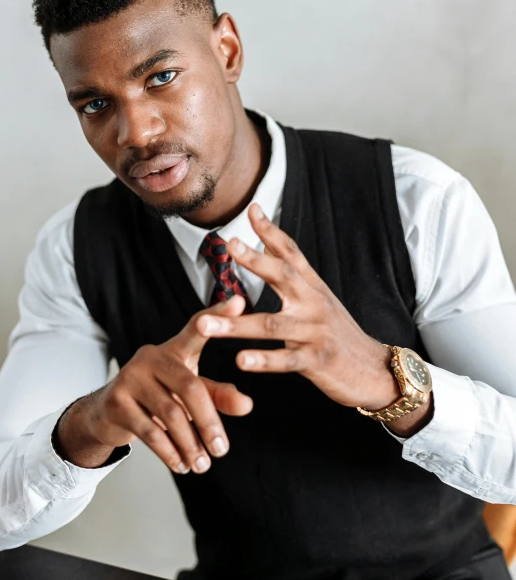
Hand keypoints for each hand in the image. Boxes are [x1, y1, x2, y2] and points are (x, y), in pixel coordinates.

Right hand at [57, 296, 252, 473]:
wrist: (106, 414)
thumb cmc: (157, 398)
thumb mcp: (188, 394)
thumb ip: (219, 396)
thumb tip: (247, 406)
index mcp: (173, 349)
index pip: (196, 328)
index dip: (217, 314)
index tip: (239, 301)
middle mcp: (151, 357)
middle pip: (190, 387)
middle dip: (209, 423)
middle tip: (222, 451)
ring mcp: (131, 377)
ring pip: (171, 415)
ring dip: (190, 445)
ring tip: (203, 465)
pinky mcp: (117, 402)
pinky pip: (150, 431)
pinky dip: (170, 452)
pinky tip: (181, 465)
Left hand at [197, 203, 399, 411]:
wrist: (373, 370)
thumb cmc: (339, 333)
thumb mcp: (319, 297)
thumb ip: (293, 272)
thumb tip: (266, 241)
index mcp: (313, 287)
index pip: (291, 253)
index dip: (271, 231)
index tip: (252, 209)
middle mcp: (314, 304)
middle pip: (284, 276)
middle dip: (256, 260)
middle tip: (230, 246)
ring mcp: (316, 332)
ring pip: (272, 325)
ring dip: (237, 325)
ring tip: (205, 324)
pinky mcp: (317, 361)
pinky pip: (286, 360)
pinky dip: (263, 361)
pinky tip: (241, 360)